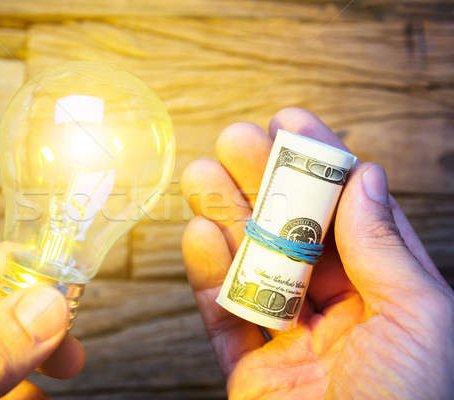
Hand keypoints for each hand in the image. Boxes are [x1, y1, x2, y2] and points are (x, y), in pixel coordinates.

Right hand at [181, 108, 453, 398]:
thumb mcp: (419, 319)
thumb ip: (383, 248)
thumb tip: (366, 177)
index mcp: (384, 294)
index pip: (345, 214)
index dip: (318, 165)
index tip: (290, 122)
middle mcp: (335, 310)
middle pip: (289, 232)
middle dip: (260, 181)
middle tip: (234, 140)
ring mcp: (288, 338)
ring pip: (248, 265)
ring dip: (224, 216)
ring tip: (201, 174)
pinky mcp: (249, 368)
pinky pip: (223, 315)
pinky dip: (206, 274)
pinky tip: (198, 235)